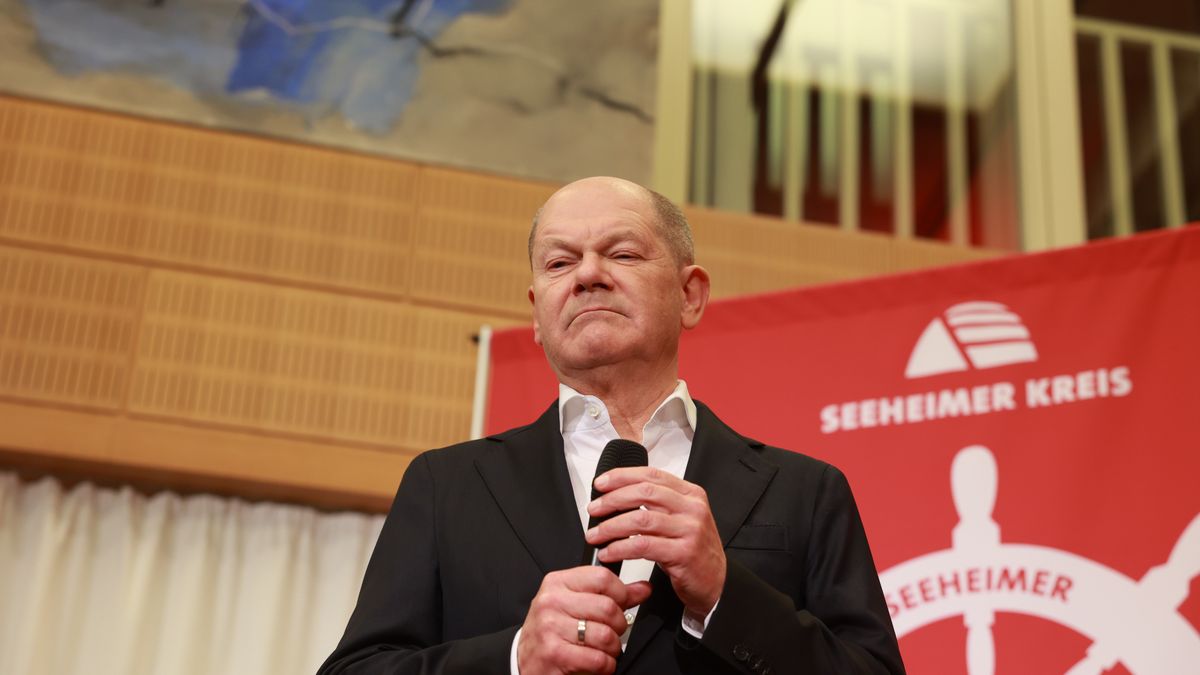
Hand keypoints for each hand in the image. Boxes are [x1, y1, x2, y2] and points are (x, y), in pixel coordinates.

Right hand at [517, 566, 651, 674]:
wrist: (526, 659)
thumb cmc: (551, 630)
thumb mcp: (576, 604)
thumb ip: (610, 595)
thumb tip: (642, 588)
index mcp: (557, 583)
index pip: (602, 577)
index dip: (622, 592)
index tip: (623, 603)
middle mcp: (551, 602)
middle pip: (608, 607)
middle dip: (619, 625)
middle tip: (614, 631)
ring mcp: (551, 627)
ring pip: (606, 635)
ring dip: (613, 648)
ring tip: (604, 649)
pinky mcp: (555, 653)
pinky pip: (598, 659)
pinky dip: (606, 665)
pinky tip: (598, 662)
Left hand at [585, 466, 725, 619]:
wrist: (717, 583)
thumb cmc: (692, 551)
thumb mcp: (680, 520)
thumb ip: (657, 505)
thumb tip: (616, 496)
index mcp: (690, 494)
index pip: (651, 475)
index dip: (622, 476)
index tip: (600, 483)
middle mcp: (692, 508)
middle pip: (644, 492)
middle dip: (612, 499)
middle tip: (594, 509)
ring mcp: (690, 530)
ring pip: (641, 520)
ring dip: (611, 527)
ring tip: (595, 535)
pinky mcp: (684, 553)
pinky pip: (643, 546)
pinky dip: (620, 548)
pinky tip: (609, 552)